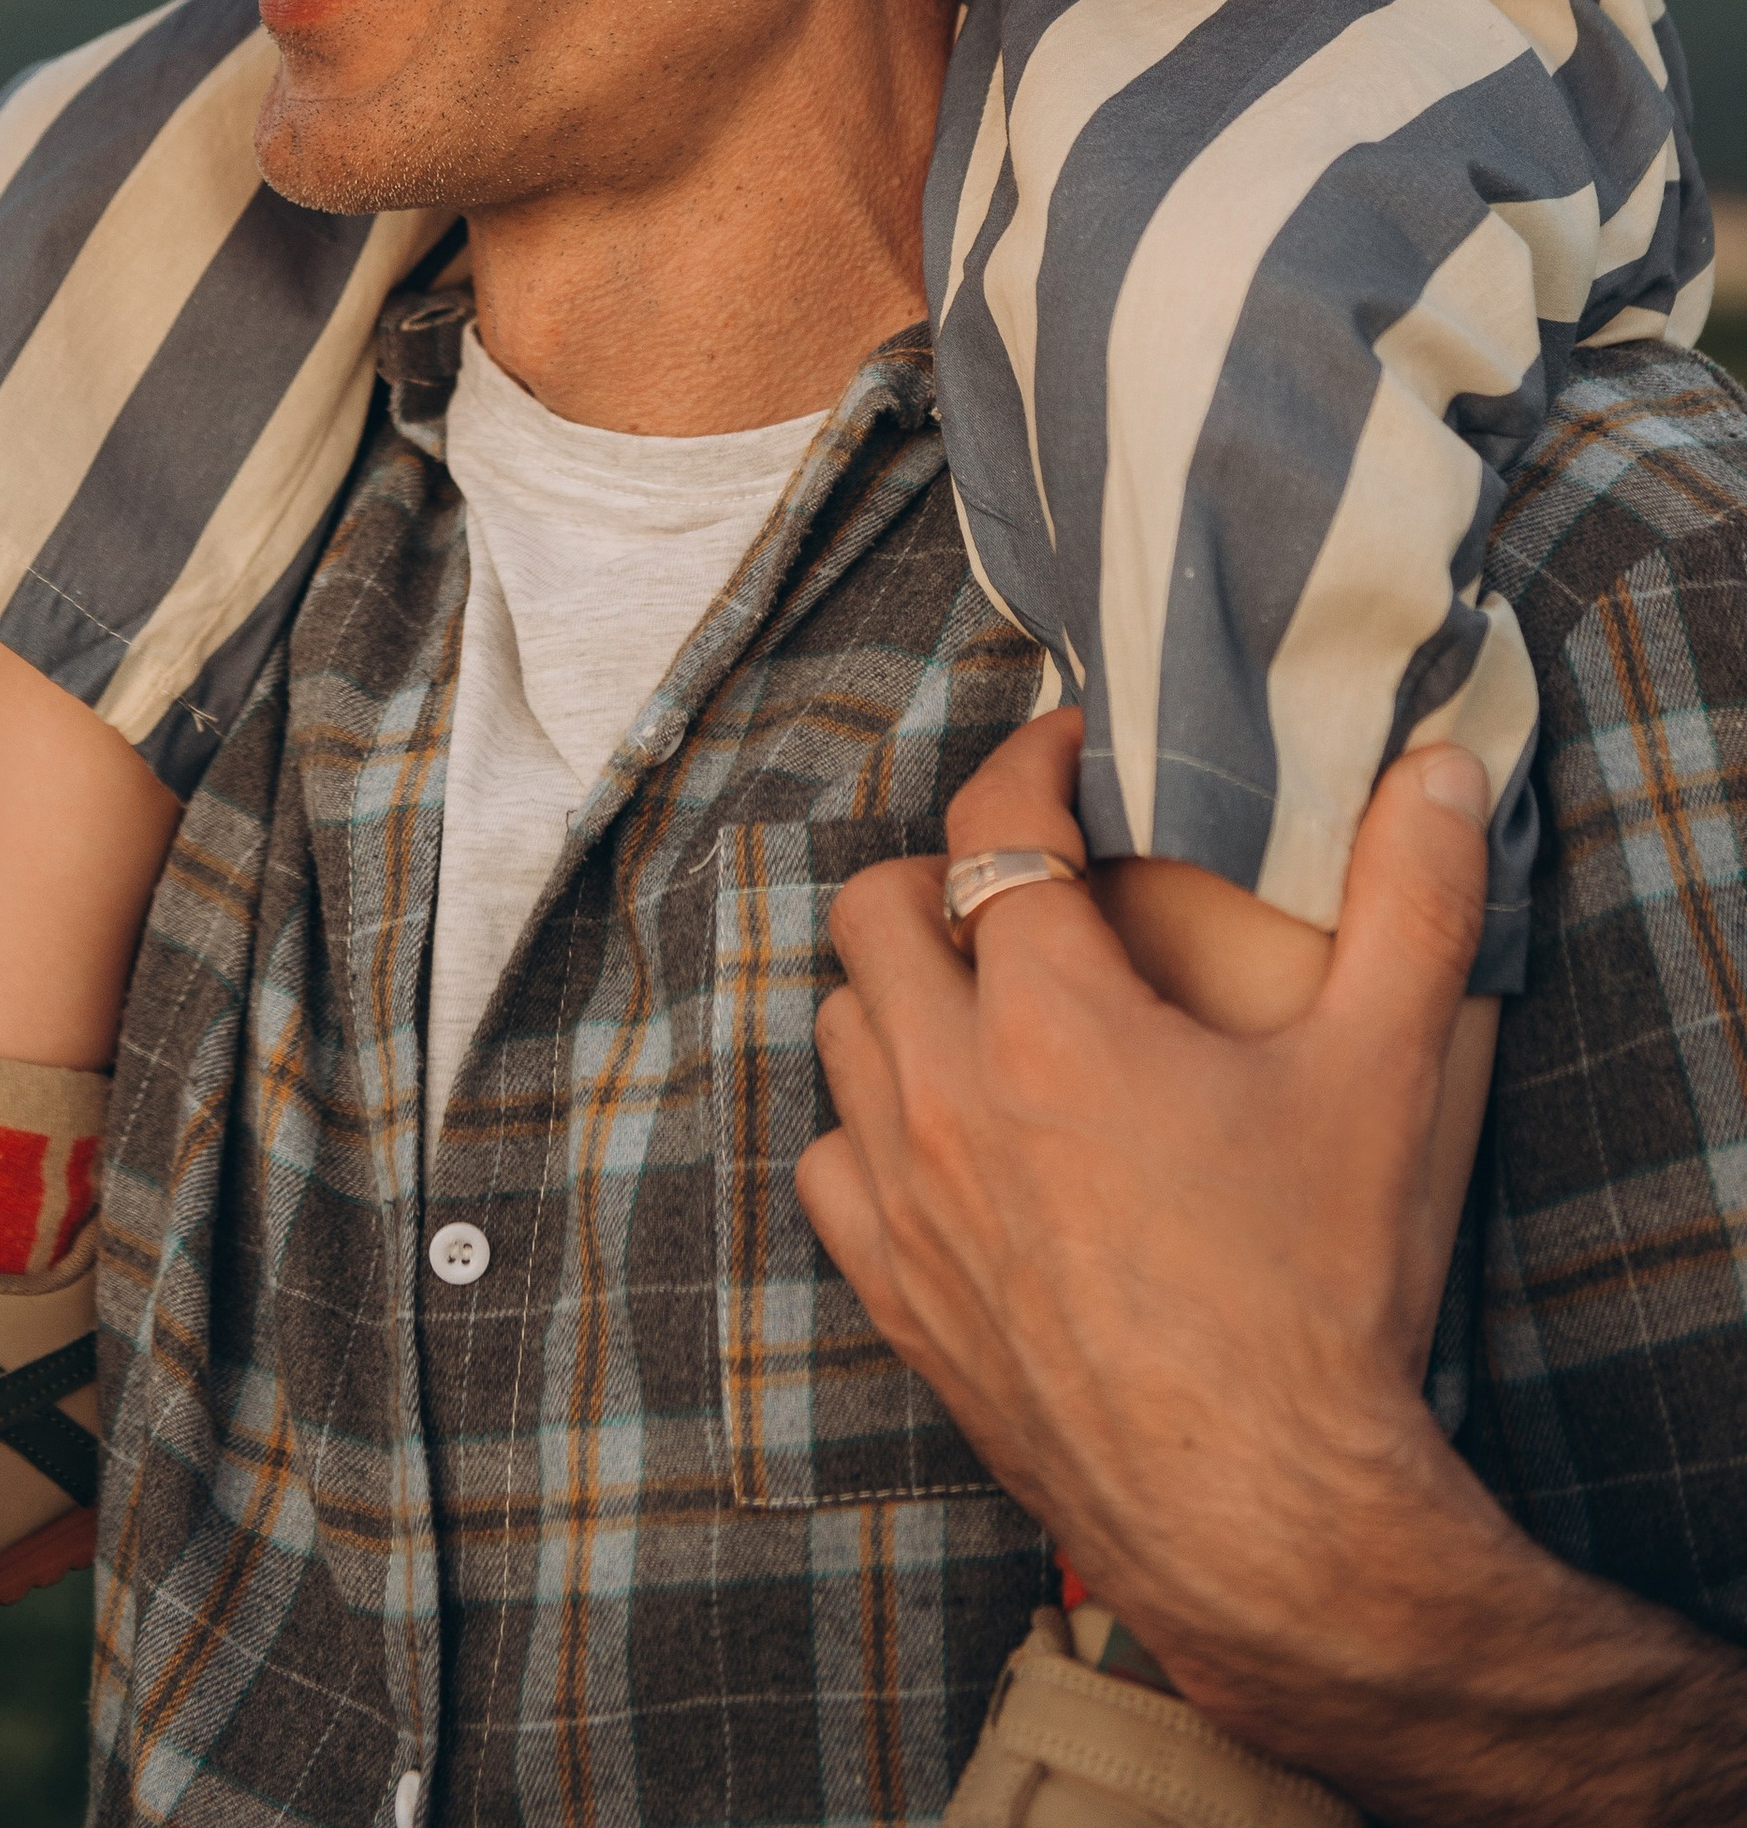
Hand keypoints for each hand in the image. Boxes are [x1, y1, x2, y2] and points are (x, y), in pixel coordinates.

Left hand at [797, 707, 1490, 1748]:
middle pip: (875, 912)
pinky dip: (868, 1129)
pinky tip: (943, 1137)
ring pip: (841, 1034)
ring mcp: (906, 1203)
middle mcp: (947, 1095)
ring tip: (981, 996)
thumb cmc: (1320, 1297)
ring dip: (897, 995)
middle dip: (940, 872)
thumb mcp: (1386, 1075)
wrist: (1265, 1519)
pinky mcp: (897, 1298)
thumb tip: (1441, 771)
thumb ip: (1415, 903)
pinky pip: (830, 1167)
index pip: (990, 826)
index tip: (1068, 752)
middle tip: (1019, 880)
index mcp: (1051, 1019)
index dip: (1028, 762)